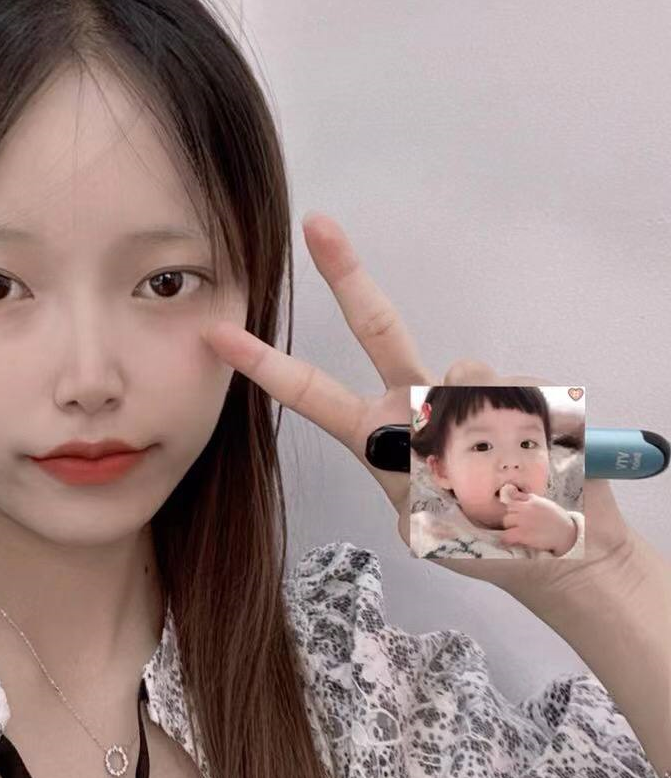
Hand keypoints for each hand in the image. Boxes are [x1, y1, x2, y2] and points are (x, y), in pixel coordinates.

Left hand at [202, 212, 633, 598]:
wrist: (557, 551)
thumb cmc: (478, 542)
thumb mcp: (425, 527)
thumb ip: (416, 483)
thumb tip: (433, 435)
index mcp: (375, 434)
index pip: (311, 393)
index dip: (265, 365)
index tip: (220, 333)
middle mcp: (413, 400)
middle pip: (376, 328)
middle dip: (347, 276)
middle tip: (317, 226)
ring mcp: (466, 391)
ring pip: (463, 372)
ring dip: (480, 420)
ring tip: (501, 475)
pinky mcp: (521, 389)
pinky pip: (515, 391)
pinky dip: (526, 427)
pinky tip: (536, 458)